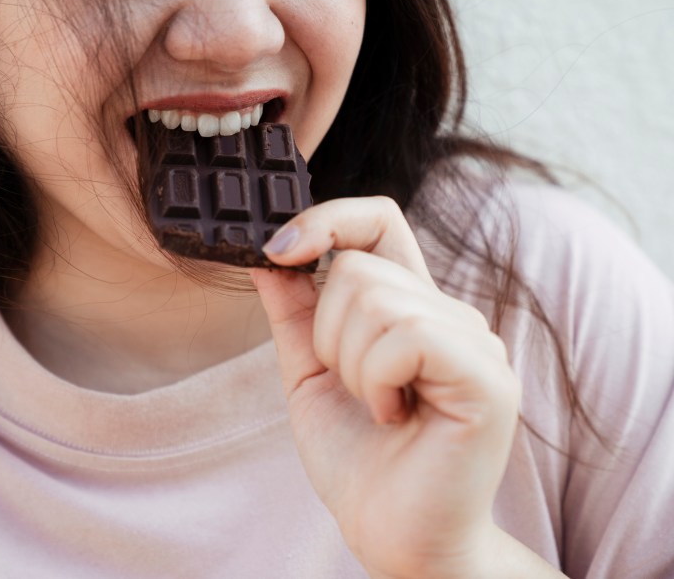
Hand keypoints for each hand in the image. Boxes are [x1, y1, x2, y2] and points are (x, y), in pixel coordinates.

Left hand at [251, 196, 523, 578]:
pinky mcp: (487, 377)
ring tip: (377, 407)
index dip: (326, 219)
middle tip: (353, 389)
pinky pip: (407, 337)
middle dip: (325, 336)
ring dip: (350, 365)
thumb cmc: (356, 459)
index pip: (378, 220)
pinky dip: (376, 381)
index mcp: (410, 307)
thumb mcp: (309, 371)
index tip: (278, 251)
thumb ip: (294, 310)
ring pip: (376, 300)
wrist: (389, 534)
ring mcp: (475, 343)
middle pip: (358, 268)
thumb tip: (267, 249)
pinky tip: (394, 416)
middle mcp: (450, 314)